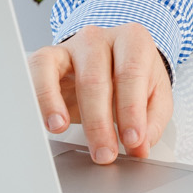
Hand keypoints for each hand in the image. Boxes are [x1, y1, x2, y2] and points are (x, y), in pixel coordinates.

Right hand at [29, 23, 174, 164]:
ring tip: (62, 130)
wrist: (112, 62)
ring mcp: (71, 46)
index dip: (131, 110)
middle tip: (104, 154)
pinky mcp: (48, 57)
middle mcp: (100, 39)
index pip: (131, 73)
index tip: (132, 140)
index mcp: (133, 41)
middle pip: (94, 79)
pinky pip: (37, 71)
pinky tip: (48, 119)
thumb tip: (141, 146)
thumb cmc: (133, 78)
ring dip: (58, 106)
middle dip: (98, 123)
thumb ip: (152, 120)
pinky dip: (39, 96)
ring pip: (60, 72)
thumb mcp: (155, 96)